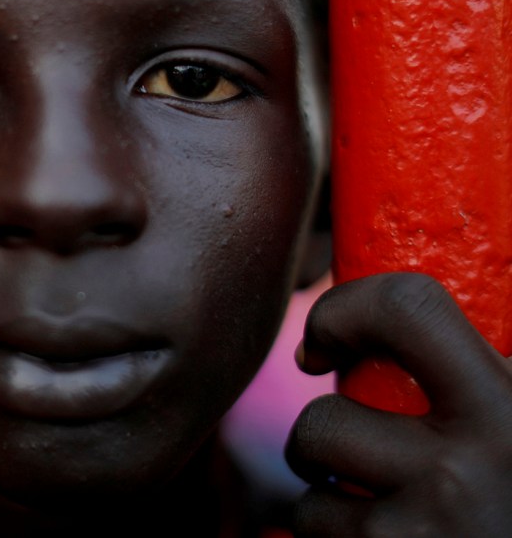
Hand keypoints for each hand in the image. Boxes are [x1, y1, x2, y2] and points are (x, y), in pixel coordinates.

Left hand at [285, 272, 511, 536]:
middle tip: (344, 441)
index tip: (326, 342)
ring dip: (328, 502)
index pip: (404, 308)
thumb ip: (493, 364)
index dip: (344, 311)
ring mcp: (428, 536)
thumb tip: (447, 290)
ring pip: (311, 503)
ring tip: (379, 507)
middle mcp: (470, 471)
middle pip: (323, 423)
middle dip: (318, 433)